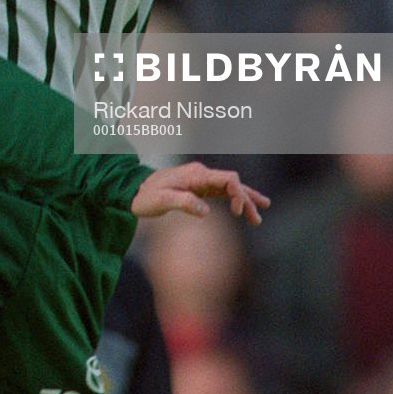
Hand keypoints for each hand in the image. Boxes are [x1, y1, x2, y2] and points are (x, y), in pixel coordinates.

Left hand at [131, 161, 268, 224]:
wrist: (134, 190)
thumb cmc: (146, 196)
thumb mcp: (162, 201)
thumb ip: (184, 203)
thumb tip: (206, 211)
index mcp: (195, 174)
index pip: (227, 179)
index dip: (238, 193)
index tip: (238, 212)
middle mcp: (201, 174)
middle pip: (232, 183)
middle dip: (247, 200)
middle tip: (256, 219)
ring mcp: (201, 180)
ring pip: (229, 188)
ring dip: (244, 200)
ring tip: (258, 216)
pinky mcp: (199, 187)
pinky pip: (221, 192)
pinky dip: (234, 200)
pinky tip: (243, 209)